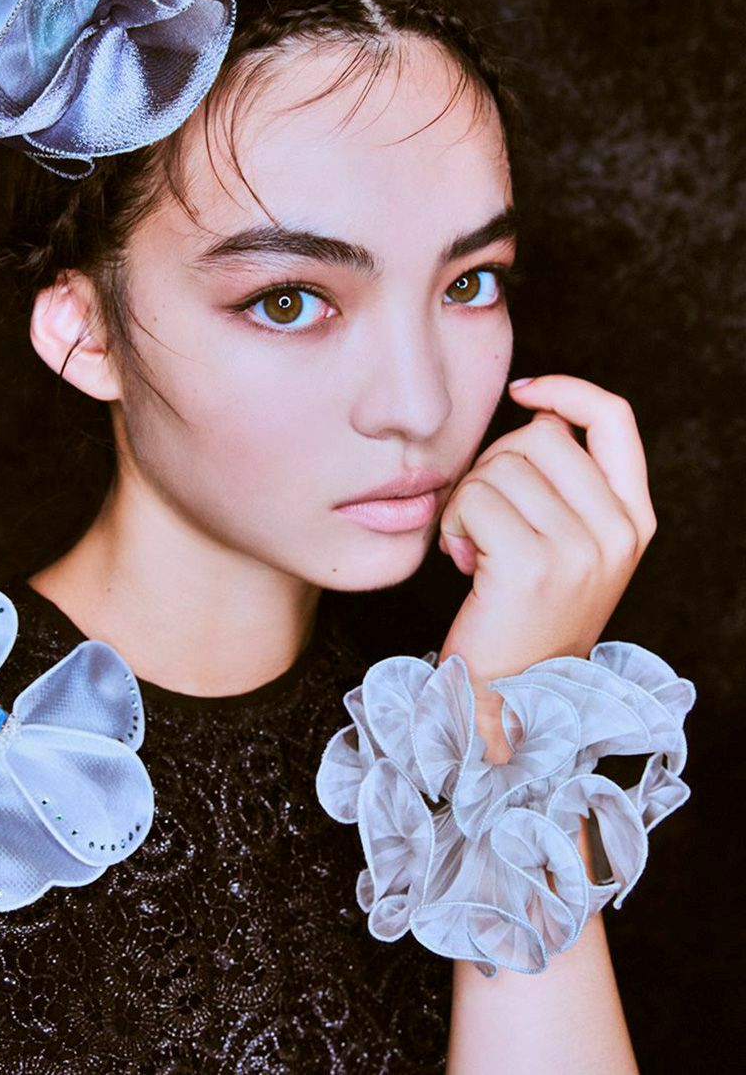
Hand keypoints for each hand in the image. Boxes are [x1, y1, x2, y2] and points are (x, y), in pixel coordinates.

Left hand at [435, 375, 656, 743]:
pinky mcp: (534, 566)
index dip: (568, 389)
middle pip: (540, 435)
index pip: (615, 420)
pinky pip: (474, 499)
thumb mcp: (567, 546)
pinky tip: (460, 558)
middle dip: (494, 463)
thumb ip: (564, 485)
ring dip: (468, 498)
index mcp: (634, 520)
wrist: (512, 697)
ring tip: (472, 545)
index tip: (522, 389)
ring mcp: (581, 550)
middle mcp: (618, 532)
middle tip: (482, 516)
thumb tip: (537, 411)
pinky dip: (453, 521)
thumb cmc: (525, 614)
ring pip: (502, 466)